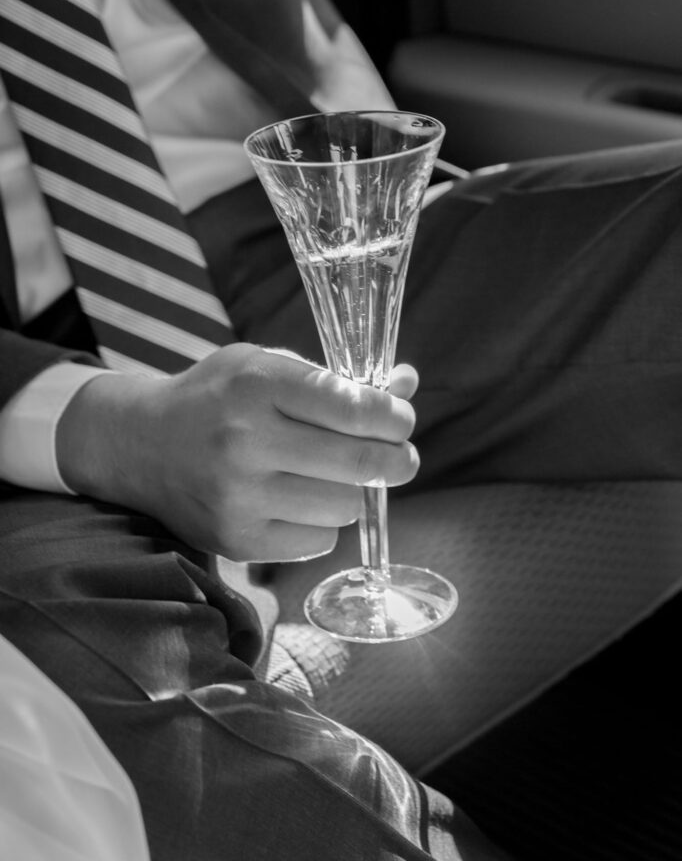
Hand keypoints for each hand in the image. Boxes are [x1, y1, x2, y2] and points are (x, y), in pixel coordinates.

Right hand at [56, 343, 419, 561]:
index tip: (401, 420)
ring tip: (337, 477)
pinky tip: (299, 502)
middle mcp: (245, 439)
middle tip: (402, 458)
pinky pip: (318, 541)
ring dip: (355, 493)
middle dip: (398, 460)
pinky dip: (323, 524)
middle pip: (361, 462)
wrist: (139, 445)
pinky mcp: (236, 539)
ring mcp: (238, 496)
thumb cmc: (218, 397)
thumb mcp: (266, 366)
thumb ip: (336, 377)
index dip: (395, 417)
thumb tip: (409, 382)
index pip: (355, 407)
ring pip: (345, 507)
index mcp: (256, 384)